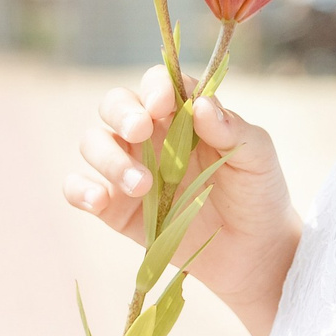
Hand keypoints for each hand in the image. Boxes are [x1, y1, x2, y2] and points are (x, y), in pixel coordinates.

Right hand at [62, 65, 301, 333]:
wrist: (252, 251)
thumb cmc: (256, 193)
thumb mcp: (257, 158)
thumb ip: (234, 129)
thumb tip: (202, 105)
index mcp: (182, 114)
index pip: (156, 84)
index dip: (154, 88)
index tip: (164, 105)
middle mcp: (149, 136)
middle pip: (115, 105)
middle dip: (121, 113)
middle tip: (140, 132)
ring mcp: (128, 169)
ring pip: (93, 143)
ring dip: (108, 157)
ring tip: (142, 185)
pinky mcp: (115, 207)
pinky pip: (78, 188)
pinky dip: (80, 190)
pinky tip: (99, 202)